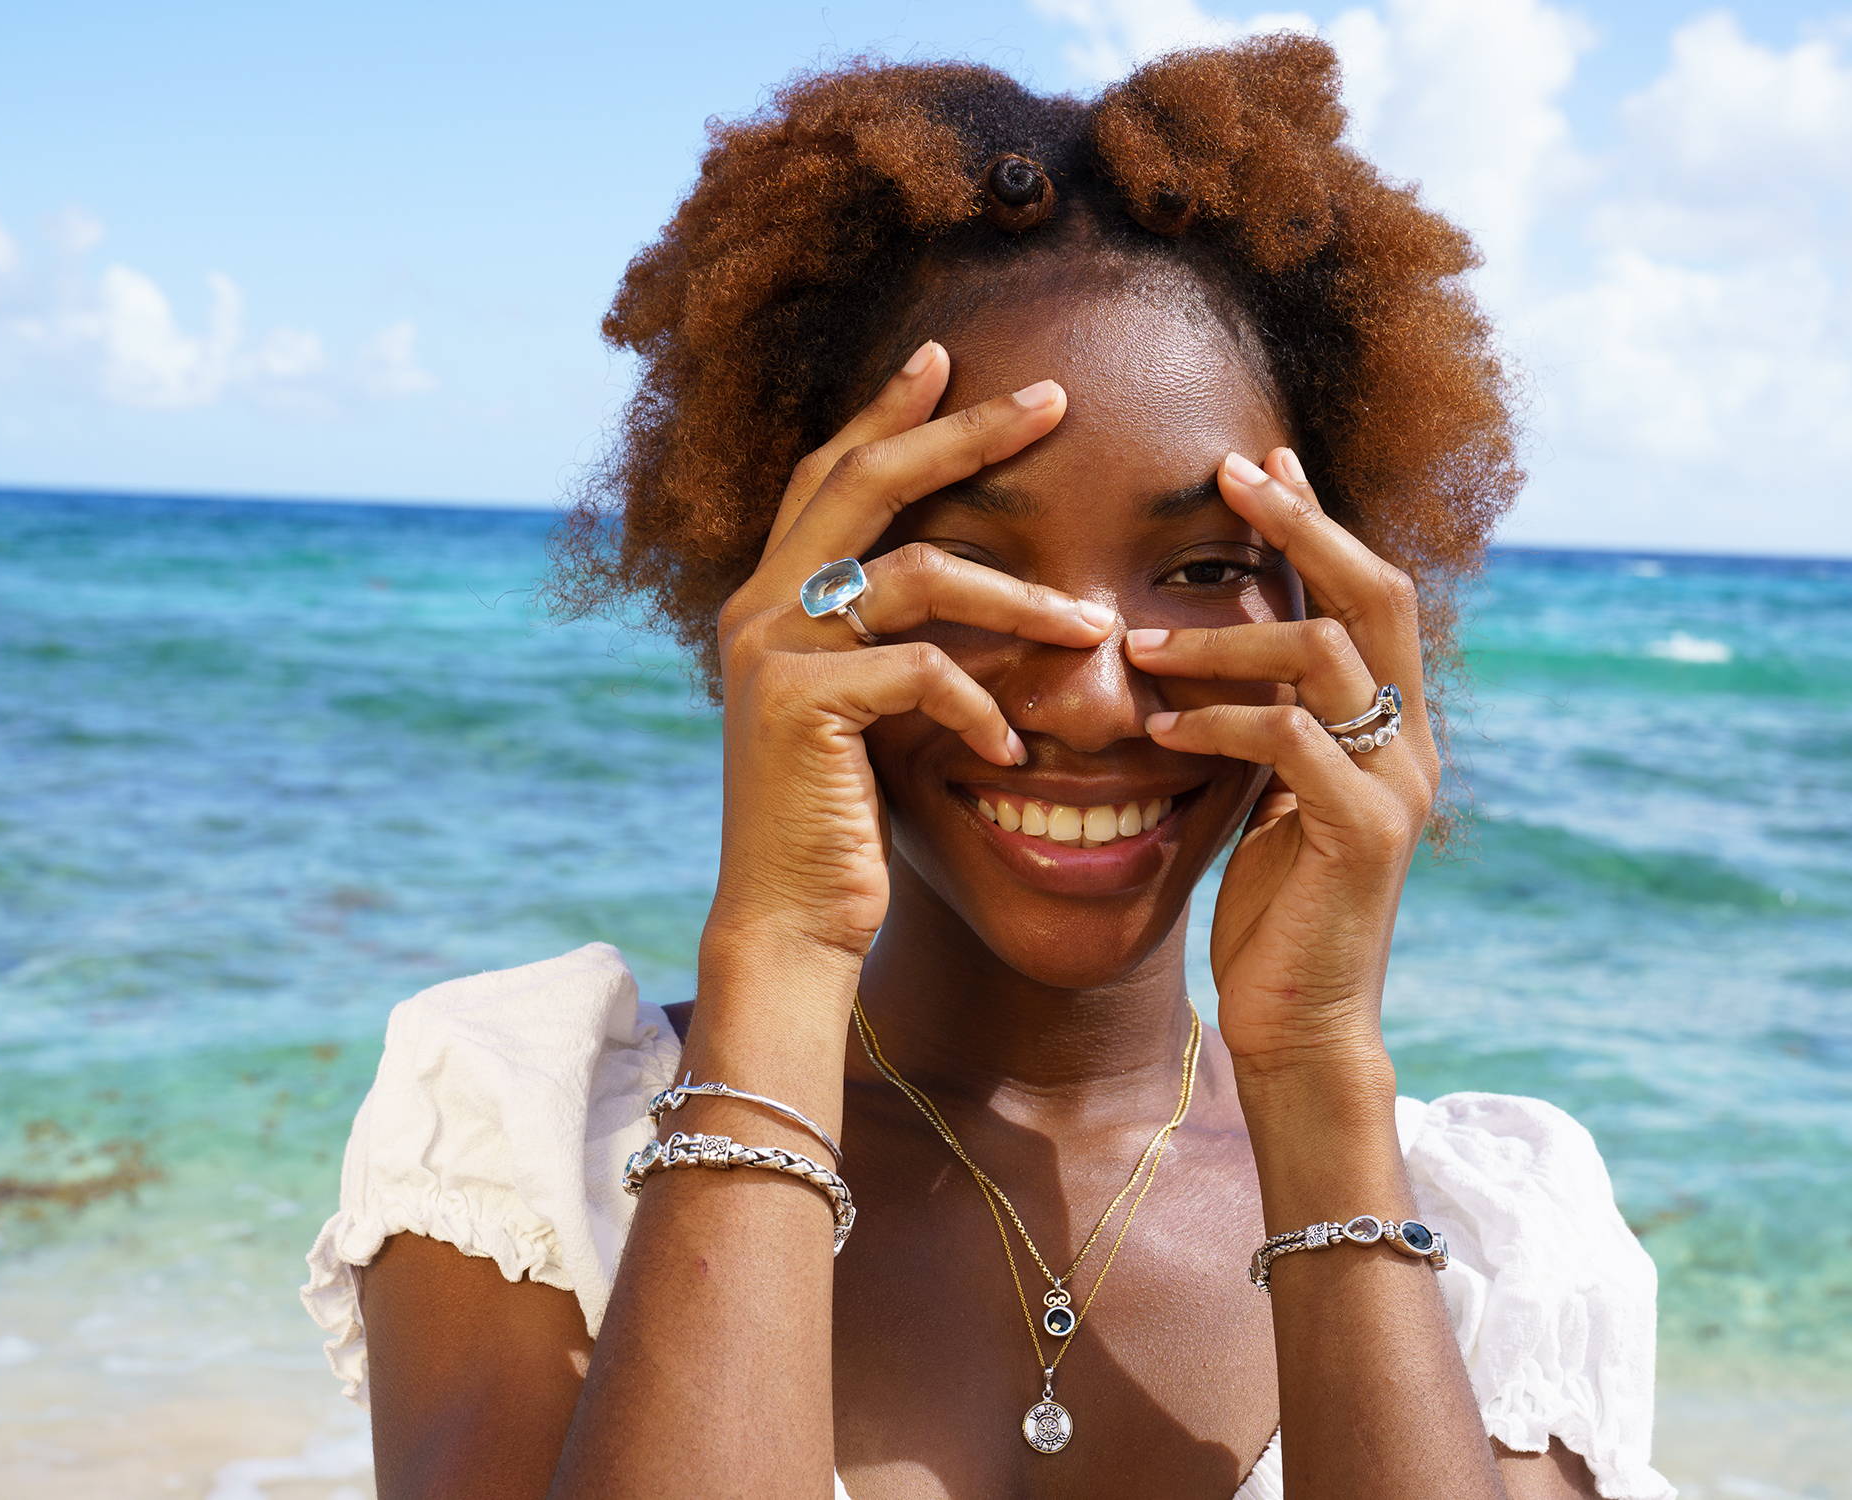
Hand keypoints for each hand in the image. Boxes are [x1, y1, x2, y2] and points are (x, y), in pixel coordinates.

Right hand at [703, 342, 1116, 976]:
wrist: (790, 926)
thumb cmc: (844, 828)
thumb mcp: (877, 717)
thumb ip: (900, 645)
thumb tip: (985, 587)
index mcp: (772, 599)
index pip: (829, 476)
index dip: (885, 413)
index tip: (947, 360)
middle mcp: (758, 607)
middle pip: (868, 480)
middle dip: (963, 433)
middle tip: (1051, 398)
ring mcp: (771, 650)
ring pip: (916, 573)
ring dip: (1019, 598)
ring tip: (1094, 628)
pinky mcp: (800, 703)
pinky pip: (921, 670)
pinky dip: (980, 705)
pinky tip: (1011, 750)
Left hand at [1125, 447, 1437, 1073]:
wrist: (1303, 1026)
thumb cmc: (1274, 911)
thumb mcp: (1272, 796)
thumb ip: (1272, 719)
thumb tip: (1228, 647)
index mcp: (1393, 725)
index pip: (1370, 591)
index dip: (1319, 520)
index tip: (1260, 461)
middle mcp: (1411, 743)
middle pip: (1374, 592)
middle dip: (1300, 524)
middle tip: (1227, 476)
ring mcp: (1395, 786)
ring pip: (1323, 657)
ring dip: (1226, 638)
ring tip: (1144, 644)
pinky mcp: (1361, 835)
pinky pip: (1289, 742)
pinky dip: (1220, 721)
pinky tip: (1163, 728)